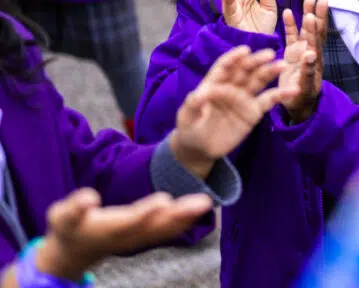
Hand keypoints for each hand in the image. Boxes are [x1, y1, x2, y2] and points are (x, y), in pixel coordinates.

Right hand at [33, 188, 212, 281]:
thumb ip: (75, 207)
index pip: (131, 220)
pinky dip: (184, 220)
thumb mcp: (62, 216)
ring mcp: (138, 237)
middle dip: (179, 214)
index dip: (146, 212)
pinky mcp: (144, 235)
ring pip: (166, 228)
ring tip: (206, 203)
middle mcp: (128, 235)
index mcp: (109, 228)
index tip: (163, 199)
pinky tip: (201, 209)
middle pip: (157, 225)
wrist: (74, 250)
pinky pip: (168, 230)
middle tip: (202, 202)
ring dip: (187, 216)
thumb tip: (88, 197)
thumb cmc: (69, 227)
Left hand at [170, 46, 297, 178]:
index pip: (225, 66)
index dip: (234, 58)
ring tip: (282, 65)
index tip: (245, 51)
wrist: (200, 148)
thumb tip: (198, 94)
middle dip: (256, 61)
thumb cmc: (190, 128)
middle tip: (269, 55)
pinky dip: (280, 95)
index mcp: (214, 82)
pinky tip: (293, 90)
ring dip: (270, 72)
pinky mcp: (253, 111)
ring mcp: (243, 98)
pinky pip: (268, 101)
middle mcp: (231, 86)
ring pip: (258, 81)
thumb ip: (192, 105)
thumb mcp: (186, 117)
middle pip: (245, 70)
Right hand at [279, 0, 328, 122]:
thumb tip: (310, 55)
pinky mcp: (292, 53)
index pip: (315, 41)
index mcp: (314, 60)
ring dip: (306, 15)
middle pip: (315, 31)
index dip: (315, 28)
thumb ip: (308, 71)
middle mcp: (310, 52)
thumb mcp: (305, 87)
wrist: (297, 105)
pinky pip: (291, 36)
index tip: (314, 14)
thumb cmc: (302, 98)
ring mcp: (301, 51)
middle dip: (317, 15)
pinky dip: (290, 24)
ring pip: (305, 30)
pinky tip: (288, 11)